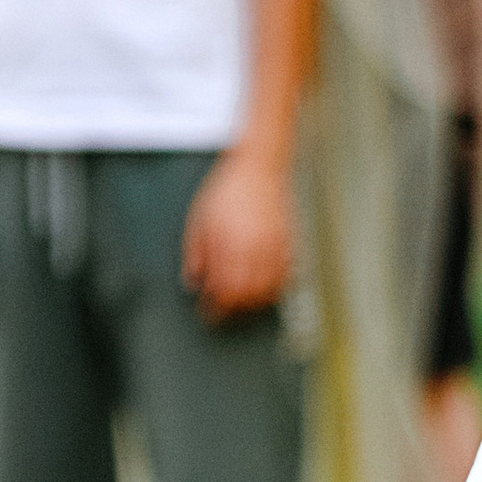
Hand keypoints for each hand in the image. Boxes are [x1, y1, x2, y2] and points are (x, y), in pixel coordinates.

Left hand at [182, 150, 295, 318]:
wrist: (259, 167)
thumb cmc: (229, 189)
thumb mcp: (199, 220)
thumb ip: (195, 253)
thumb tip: (193, 279)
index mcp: (230, 245)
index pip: (223, 290)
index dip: (215, 308)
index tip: (209, 314)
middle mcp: (254, 249)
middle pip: (247, 296)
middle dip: (234, 309)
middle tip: (225, 313)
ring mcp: (274, 247)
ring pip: (269, 290)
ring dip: (256, 302)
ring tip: (245, 305)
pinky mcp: (288, 243)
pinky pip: (287, 276)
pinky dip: (277, 289)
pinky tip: (267, 289)